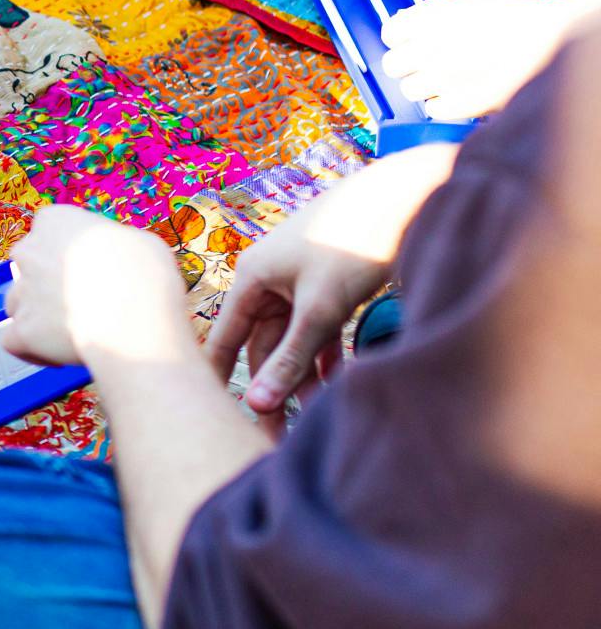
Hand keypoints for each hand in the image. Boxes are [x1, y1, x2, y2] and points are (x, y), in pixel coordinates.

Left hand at [2, 206, 190, 367]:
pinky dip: (30, 349)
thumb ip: (112, 246)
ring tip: (70, 330)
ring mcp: (22, 292)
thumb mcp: (138, 241)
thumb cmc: (145, 274)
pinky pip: (13, 341)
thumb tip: (115, 260)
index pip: (49, 231)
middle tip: (81, 302)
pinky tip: (56, 356)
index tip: (90, 269)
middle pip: (29, 267)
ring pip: (18, 303)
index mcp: (55, 221)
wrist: (134, 316)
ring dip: (38, 316)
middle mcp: (29, 252)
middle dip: (48, 283)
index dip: (69, 253)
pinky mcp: (21, 331)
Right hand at [203, 214, 385, 420]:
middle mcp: (269, 280)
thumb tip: (258, 406)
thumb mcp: (321, 308)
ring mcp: (300, 282)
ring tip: (315, 414)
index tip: (216, 418)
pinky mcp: (329, 285)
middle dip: (274, 386)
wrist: (411, 194)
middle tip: (279, 434)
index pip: (223, 338)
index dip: (217, 378)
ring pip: (293, 340)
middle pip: (262, 345)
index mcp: (252, 278)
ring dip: (303, 375)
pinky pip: (317, 328)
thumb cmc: (358, 241)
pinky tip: (336, 381)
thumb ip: (290, 358)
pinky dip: (325, 354)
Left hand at [380, 0, 591, 119]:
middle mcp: (433, 48)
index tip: (410, 40)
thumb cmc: (520, 19)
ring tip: (452, 77)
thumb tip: (401, 19)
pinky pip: (433, 109)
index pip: (390, 33)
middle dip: (407, 63)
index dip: (400, 37)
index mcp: (435, 20)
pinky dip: (444, 104)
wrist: (561, 41)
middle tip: (429, 62)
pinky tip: (463, 92)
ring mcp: (445, 80)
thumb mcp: (475, 2)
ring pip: (410, 89)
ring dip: (425, 85)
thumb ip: (433, 11)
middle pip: (392, 64)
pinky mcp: (461, 105)